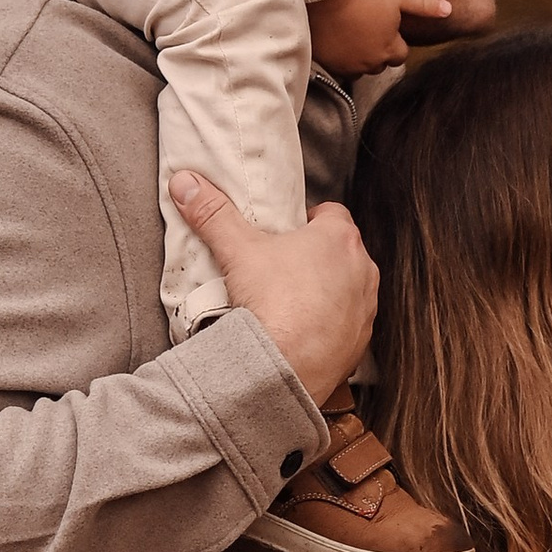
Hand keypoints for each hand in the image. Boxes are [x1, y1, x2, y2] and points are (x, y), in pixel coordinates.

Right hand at [170, 174, 376, 405]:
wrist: (284, 368)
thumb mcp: (237, 250)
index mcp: (339, 238)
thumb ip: (213, 213)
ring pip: (348, 288)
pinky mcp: (360, 341)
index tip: (288, 231)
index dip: (309, 219)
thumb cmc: (272, 303)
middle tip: (284, 266)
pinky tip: (303, 332)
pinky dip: (330, 325)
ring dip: (329, 291)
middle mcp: (362, 269)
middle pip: (341, 252)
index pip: (331, 214)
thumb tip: (186, 183)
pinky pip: (348, 325)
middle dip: (318, 256)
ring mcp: (365, 307)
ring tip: (293, 301)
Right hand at [306, 0, 452, 77]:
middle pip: (379, 64)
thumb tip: (449, 10)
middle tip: (368, 27)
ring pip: (358, 68)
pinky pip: (336, 66)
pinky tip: (336, 38)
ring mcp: (346, 64)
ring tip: (352, 32)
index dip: (395, 40)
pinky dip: (339, 56)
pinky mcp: (325, 61)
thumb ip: (425, 4)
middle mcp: (369, 62)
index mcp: (389, 48)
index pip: (400, 55)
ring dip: (358, 56)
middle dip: (378, 50)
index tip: (386, 25)